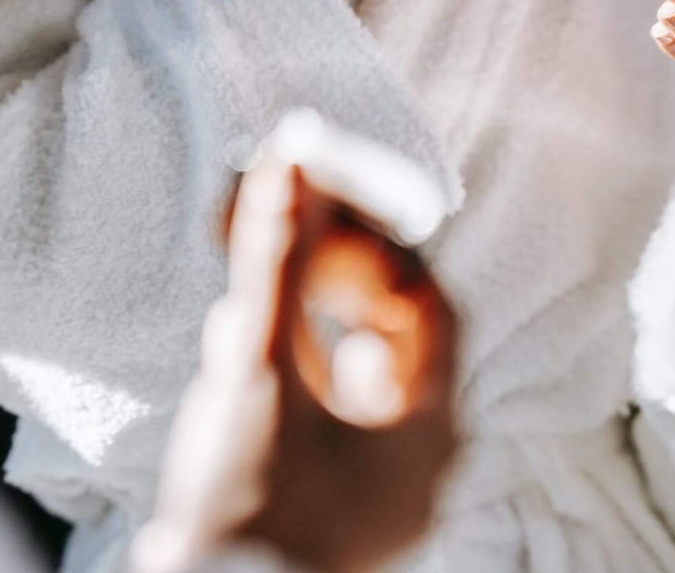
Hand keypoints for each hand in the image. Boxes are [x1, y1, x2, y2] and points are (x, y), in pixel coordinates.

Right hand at [136, 132, 457, 572]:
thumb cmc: (246, 498)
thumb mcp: (259, 369)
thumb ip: (274, 261)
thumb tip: (286, 160)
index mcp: (430, 428)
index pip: (428, 304)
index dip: (373, 248)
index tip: (314, 215)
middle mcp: (422, 465)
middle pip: (398, 341)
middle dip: (335, 283)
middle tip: (285, 246)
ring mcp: (383, 497)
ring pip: (361, 385)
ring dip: (308, 329)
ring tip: (252, 299)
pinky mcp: (338, 514)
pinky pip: (335, 427)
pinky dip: (297, 382)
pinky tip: (245, 363)